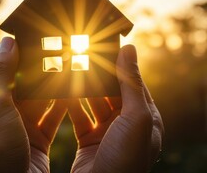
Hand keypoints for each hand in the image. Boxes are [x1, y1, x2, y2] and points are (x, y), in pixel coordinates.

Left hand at [0, 37, 66, 172]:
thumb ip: (2, 73)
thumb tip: (8, 42)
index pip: (2, 70)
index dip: (19, 55)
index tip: (38, 39)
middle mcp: (0, 113)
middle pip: (24, 84)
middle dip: (42, 70)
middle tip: (62, 50)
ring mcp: (19, 127)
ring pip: (40, 100)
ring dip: (54, 86)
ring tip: (72, 66)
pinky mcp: (37, 140)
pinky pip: (52, 117)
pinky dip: (63, 105)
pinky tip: (76, 91)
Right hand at [69, 45, 163, 172]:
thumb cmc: (126, 160)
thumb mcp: (135, 118)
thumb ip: (131, 84)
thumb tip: (129, 49)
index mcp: (146, 119)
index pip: (133, 83)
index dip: (120, 64)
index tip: (105, 46)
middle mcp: (128, 125)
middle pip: (111, 91)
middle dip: (97, 74)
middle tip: (82, 54)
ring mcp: (107, 133)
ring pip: (93, 102)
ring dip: (82, 87)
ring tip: (69, 67)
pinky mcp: (88, 141)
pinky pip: (79, 116)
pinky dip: (70, 103)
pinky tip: (60, 90)